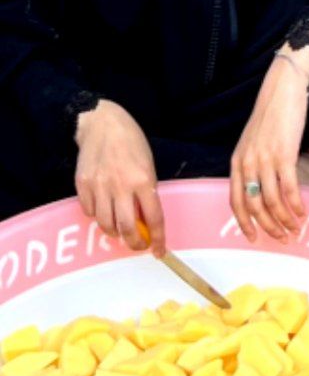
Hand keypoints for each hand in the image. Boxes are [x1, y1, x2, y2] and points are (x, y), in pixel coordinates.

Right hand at [74, 100, 164, 253]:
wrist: (102, 124)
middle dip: (135, 243)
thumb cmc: (131, 143)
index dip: (157, 238)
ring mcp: (99, 187)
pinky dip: (98, 217)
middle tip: (139, 245)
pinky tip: (104, 210)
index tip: (159, 250)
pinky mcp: (82, 186)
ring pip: (106, 225)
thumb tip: (146, 219)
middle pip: (127, 228)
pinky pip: (90, 212)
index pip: (154, 218)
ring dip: (115, 233)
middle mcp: (121, 186)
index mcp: (144, 180)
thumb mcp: (148, 164)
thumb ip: (147, 191)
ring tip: (121, 230)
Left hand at [230, 47, 308, 241]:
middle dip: (268, 226)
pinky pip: (289, 187)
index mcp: (237, 162)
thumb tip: (263, 184)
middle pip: (253, 205)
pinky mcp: (284, 154)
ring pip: (271, 200)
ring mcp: (265, 160)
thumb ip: (254, 162)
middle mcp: (247, 164)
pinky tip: (303, 212)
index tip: (253, 237)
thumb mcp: (254, 141)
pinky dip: (296, 204)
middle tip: (281, 238)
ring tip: (296, 229)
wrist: (282, 90)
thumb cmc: (271, 113)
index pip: (235, 201)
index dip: (244, 222)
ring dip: (284, 219)